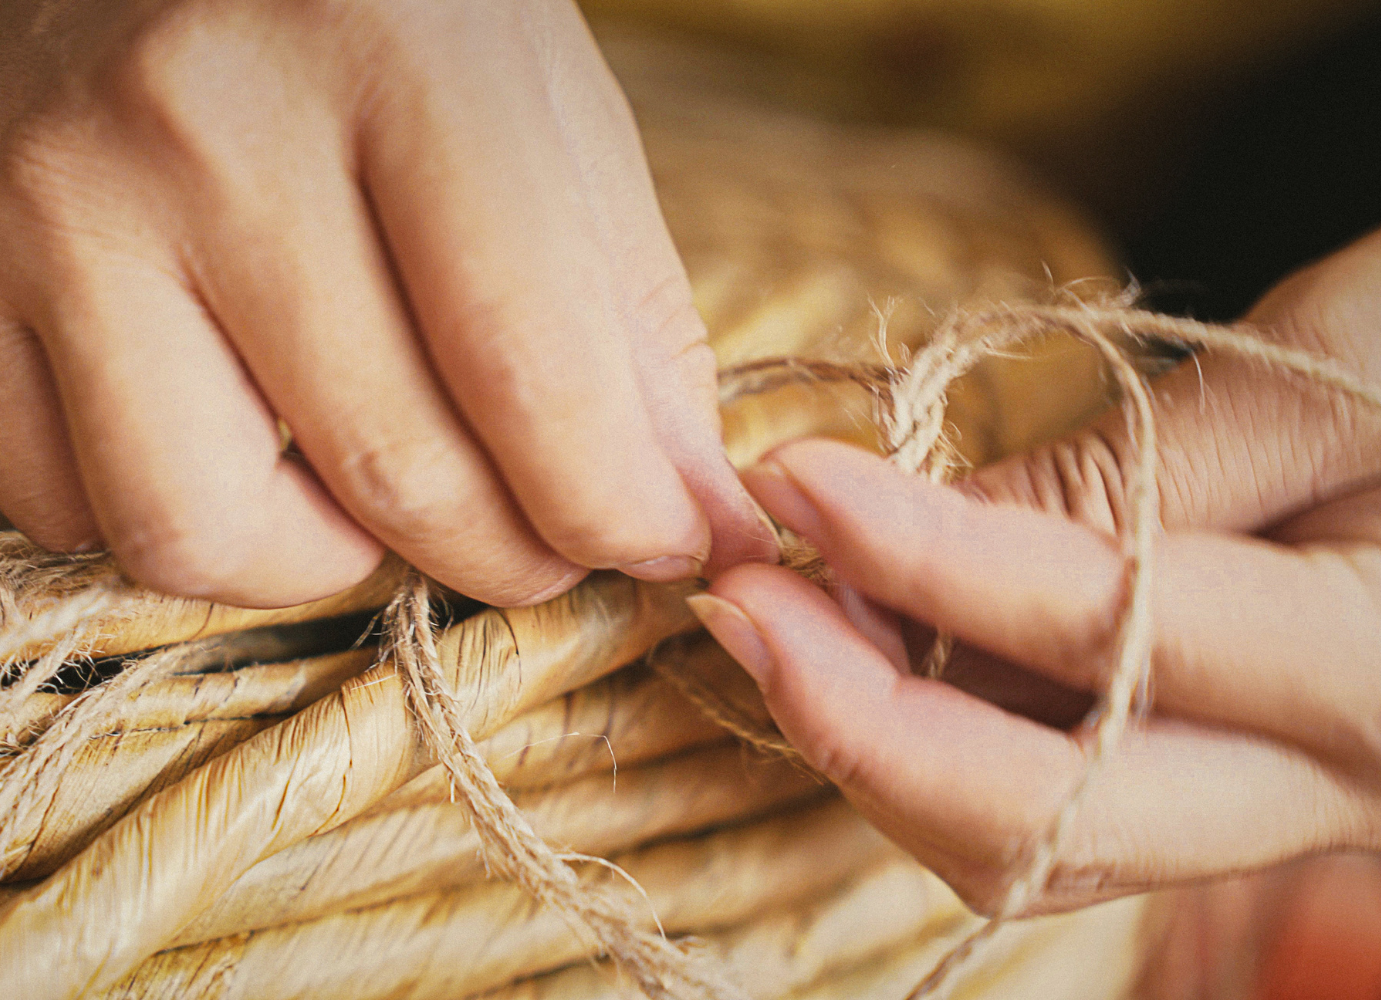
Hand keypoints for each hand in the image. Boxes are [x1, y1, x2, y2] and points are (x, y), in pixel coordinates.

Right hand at [0, 0, 770, 607]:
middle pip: (393, 471)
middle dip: (513, 554)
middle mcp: (204, 133)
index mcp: (398, 57)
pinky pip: (69, 505)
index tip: (665, 544)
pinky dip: (189, 521)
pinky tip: (246, 442)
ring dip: (328, 561)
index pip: (529, 372)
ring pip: (201, 534)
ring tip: (378, 488)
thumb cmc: (394, 23)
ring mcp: (57, 211)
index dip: (617, 509)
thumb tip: (686, 515)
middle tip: (551, 535)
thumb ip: (632, 323)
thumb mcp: (550, 120)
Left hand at [691, 228, 1380, 914]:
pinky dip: (930, 740)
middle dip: (857, 720)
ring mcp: (1262, 809)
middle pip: (1040, 821)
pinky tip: (869, 643)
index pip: (1107, 627)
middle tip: (739, 600)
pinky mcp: (1213, 790)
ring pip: (1023, 844)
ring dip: (876, 740)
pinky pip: (1043, 811)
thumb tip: (914, 533)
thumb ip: (1127, 473)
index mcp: (1380, 670)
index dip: (922, 554)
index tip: (789, 476)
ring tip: (786, 612)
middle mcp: (1324, 788)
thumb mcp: (1328, 372)